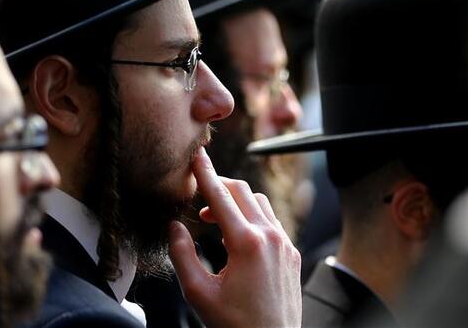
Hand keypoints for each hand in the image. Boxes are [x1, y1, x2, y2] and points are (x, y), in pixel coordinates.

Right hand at [168, 148, 301, 327]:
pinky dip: (252, 216)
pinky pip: (272, 221)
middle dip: (219, 186)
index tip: (196, 156)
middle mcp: (270, 237)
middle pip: (242, 191)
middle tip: (199, 196)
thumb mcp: (198, 293)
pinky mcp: (292, 254)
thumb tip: (175, 227)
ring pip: (259, 203)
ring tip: (215, 220)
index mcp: (247, 244)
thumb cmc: (235, 326)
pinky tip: (237, 235)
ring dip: (236, 202)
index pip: (220, 195)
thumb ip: (182, 255)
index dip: (205, 173)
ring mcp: (285, 244)